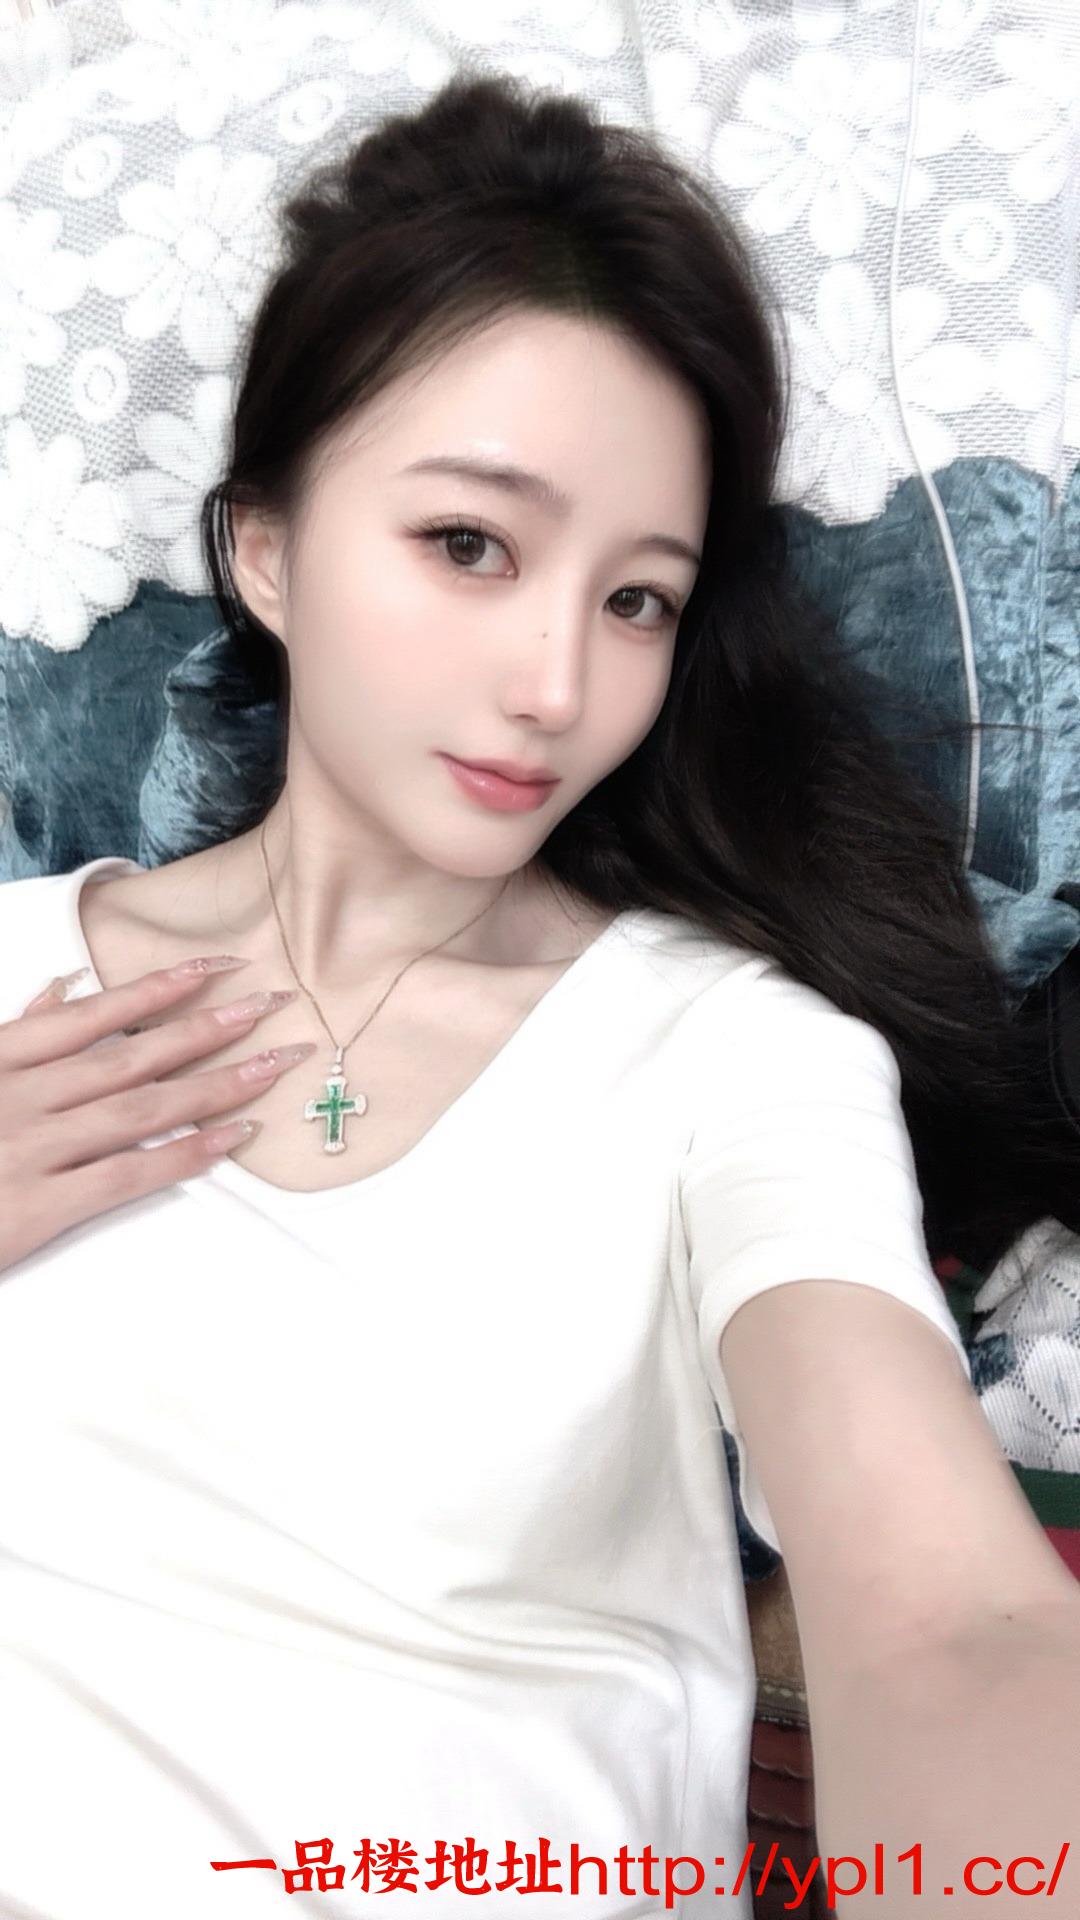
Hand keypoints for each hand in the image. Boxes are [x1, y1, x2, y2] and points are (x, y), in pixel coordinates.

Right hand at [0, 959, 315, 1272]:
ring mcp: (28, 1150)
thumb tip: (63, 986)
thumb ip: (15, 1034)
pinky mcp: (36, 1207)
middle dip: (207, 1026)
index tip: (216, 967)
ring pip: (141, 1108)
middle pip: (129, 1054)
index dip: (157, 988)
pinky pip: (127, 1175)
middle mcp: (16, 1096)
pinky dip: (186, 1155)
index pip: (90, 1014)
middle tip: (271, 1003)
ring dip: (216, 1082)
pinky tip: (233, 1138)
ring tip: (275, 1063)